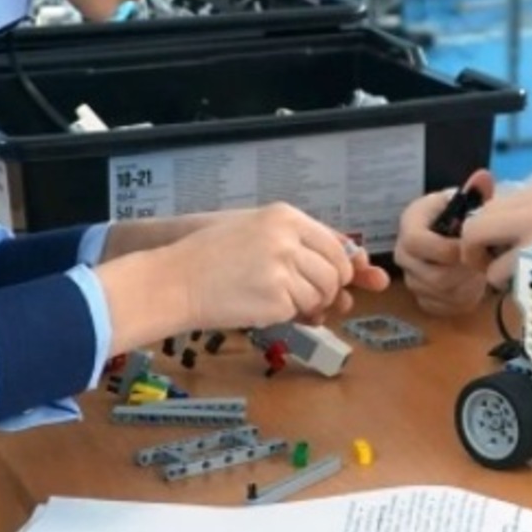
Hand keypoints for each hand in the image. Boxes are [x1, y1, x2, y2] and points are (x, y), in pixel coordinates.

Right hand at [121, 203, 386, 334]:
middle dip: (328, 289)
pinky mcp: (277, 297)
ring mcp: (284, 267)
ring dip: (308, 304)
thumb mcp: (256, 231)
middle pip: (336, 270)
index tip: (341, 279)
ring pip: (322, 293)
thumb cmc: (210, 257)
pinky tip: (261, 306)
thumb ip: (299, 242)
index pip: (336, 243)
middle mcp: (289, 237)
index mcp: (285, 216)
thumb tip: (356, 263)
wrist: (175, 280)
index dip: (343, 266)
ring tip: (276, 299)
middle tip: (306, 296)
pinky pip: (300, 311)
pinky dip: (287, 315)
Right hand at [394, 170, 498, 316]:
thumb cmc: (459, 218)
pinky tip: (471, 285)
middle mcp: (403, 254)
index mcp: (409, 225)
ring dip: (467, 286)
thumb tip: (484, 177)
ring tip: (480, 271)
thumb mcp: (466, 201)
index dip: (446, 249)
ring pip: (440, 294)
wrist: (453, 238)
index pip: (417, 242)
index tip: (470, 248)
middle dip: (463, 272)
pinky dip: (462, 300)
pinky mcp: (422, 299)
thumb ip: (476, 192)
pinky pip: (442, 308)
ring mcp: (411, 279)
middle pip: (432, 276)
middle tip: (483, 263)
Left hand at [458, 182, 531, 289]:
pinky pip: (503, 279)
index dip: (487, 231)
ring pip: (487, 258)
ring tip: (531, 282)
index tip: (496, 249)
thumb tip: (492, 232)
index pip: (491, 205)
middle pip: (476, 226)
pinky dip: (515, 291)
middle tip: (498, 271)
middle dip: (479, 252)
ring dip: (500, 276)